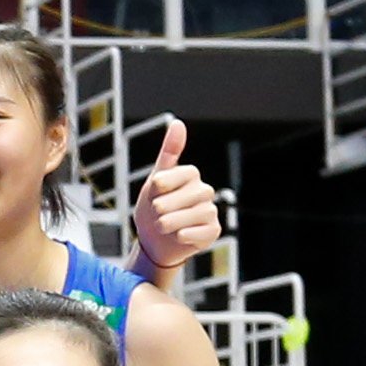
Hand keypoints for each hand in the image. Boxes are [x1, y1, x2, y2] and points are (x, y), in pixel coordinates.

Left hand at [130, 117, 219, 277]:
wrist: (153, 242)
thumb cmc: (152, 209)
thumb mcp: (154, 181)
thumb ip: (168, 153)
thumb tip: (178, 123)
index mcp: (191, 176)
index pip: (186, 172)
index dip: (168, 181)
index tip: (154, 187)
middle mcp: (204, 192)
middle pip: (189, 195)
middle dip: (165, 205)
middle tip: (155, 212)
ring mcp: (210, 212)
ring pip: (196, 213)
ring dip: (172, 222)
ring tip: (161, 226)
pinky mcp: (213, 231)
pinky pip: (203, 231)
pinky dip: (187, 235)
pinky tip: (178, 236)